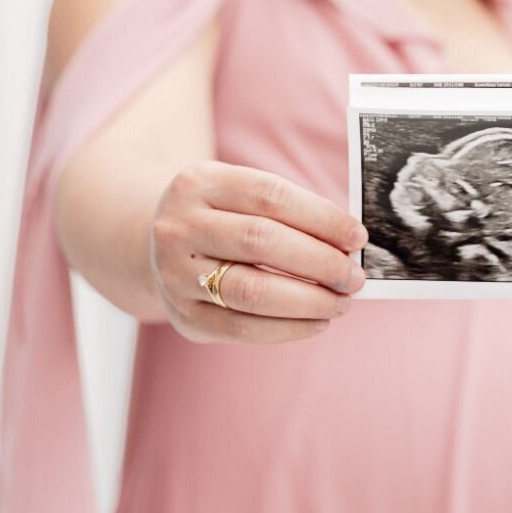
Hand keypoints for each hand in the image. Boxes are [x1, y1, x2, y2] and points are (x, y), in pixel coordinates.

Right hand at [150, 160, 367, 343]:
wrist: (154, 245)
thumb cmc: (219, 218)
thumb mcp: (237, 194)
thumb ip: (287, 211)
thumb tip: (349, 244)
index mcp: (200, 184)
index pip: (270, 196)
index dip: (321, 218)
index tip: (357, 237)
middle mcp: (180, 227)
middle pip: (261, 242)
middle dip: (319, 262)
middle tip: (354, 277)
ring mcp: (175, 274)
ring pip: (252, 290)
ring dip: (308, 300)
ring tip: (340, 302)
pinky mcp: (184, 316)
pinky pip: (242, 328)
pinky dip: (287, 329)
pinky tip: (316, 322)